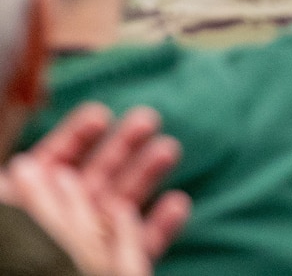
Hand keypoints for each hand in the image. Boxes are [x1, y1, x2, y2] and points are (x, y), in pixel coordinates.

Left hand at [0, 104, 189, 275]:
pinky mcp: (113, 275)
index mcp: (31, 222)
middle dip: (119, 151)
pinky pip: (135, 253)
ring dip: (145, 179)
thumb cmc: (35, 265)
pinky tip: (180, 205)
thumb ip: (31, 208)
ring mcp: (84, 262)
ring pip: (117, 214)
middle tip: (149, 119)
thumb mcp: (30, 235)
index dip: (73, 142)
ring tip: (171, 149)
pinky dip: (157, 229)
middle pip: (88, 186)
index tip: (101, 115)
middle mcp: (55, 239)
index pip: (48, 174)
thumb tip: (31, 166)